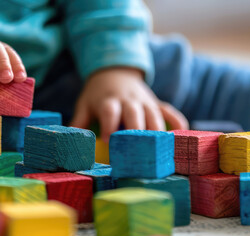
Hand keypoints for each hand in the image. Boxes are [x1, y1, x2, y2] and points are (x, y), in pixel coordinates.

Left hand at [70, 67, 188, 141]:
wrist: (115, 71)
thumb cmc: (98, 94)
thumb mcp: (85, 104)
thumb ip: (79, 121)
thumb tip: (70, 138)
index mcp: (109, 100)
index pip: (110, 110)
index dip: (110, 124)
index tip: (108, 141)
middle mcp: (129, 100)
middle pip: (134, 112)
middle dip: (136, 129)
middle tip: (137, 149)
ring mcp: (145, 101)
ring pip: (154, 114)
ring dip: (156, 130)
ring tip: (158, 149)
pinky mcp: (157, 103)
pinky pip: (170, 112)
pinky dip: (177, 123)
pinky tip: (179, 137)